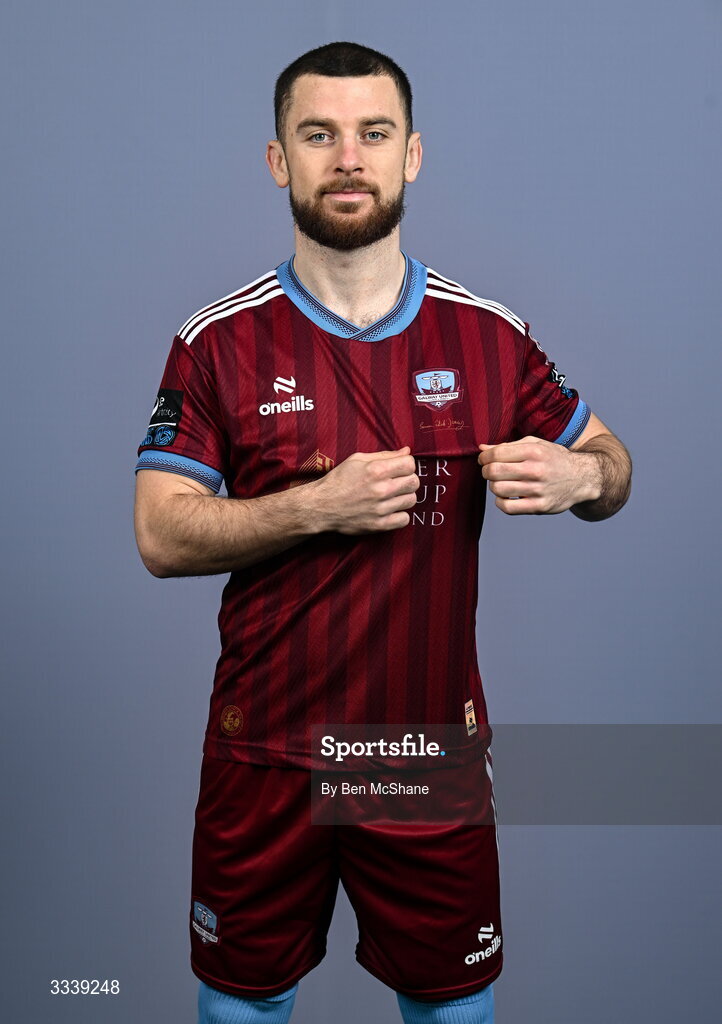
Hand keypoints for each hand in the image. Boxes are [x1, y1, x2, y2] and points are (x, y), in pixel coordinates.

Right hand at [310, 446, 419, 533]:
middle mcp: (381, 489)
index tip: (399, 469)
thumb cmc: (339, 480)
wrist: (321, 506)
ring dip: (404, 497)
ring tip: (391, 496)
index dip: (407, 465)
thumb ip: (385, 455)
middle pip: (414, 482)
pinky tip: (390, 510)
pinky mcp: (379, 525)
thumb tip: (407, 451)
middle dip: (408, 480)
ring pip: (411, 500)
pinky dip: (400, 515)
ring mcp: (381, 509)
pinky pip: (404, 519)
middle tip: (396, 482)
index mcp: (376, 470)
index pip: (410, 464)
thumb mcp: (357, 460)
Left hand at [478, 437, 600, 514]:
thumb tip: (481, 449)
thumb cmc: (554, 459)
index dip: (484, 457)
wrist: (583, 478)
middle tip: (490, 471)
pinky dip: (501, 502)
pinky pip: (508, 508)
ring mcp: (539, 490)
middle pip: (494, 472)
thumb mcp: (536, 445)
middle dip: (486, 471)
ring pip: (498, 489)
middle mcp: (537, 470)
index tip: (484, 460)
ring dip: (494, 486)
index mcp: (534, 451)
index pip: (496, 454)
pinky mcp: (540, 507)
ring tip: (501, 483)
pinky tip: (506, 497)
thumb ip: (508, 446)